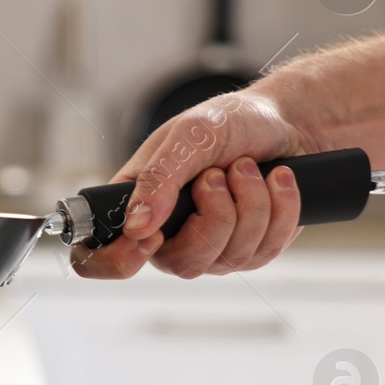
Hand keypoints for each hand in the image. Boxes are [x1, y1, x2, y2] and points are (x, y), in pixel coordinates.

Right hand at [72, 89, 316, 279]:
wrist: (286, 121)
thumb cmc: (230, 121)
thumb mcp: (189, 135)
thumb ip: (159, 177)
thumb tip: (135, 227)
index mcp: (134, 205)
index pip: (98, 256)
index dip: (117, 261)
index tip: (152, 237)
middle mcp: (168, 235)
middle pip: (182, 263)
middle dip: (216, 214)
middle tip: (219, 173)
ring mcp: (210, 247)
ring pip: (230, 257)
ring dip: (252, 203)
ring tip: (248, 167)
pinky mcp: (250, 250)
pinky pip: (266, 250)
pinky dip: (280, 208)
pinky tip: (275, 180)